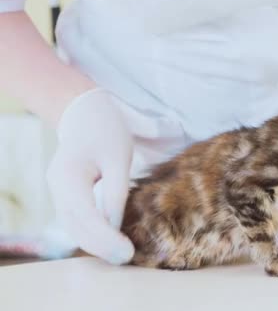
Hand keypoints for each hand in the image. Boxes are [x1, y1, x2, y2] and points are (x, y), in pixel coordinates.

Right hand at [47, 89, 133, 263]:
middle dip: (100, 246)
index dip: (105, 237)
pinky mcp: (66, 195)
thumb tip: (115, 226)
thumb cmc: (106, 131)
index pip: (86, 215)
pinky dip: (91, 233)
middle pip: (76, 226)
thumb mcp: (119, 157)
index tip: (126, 251)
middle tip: (127, 258)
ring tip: (121, 254)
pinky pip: (76, 220)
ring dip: (95, 243)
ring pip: (73, 227)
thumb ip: (116, 192)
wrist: (85, 114)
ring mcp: (58, 193)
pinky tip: (110, 241)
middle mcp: (57, 188)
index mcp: (68, 175)